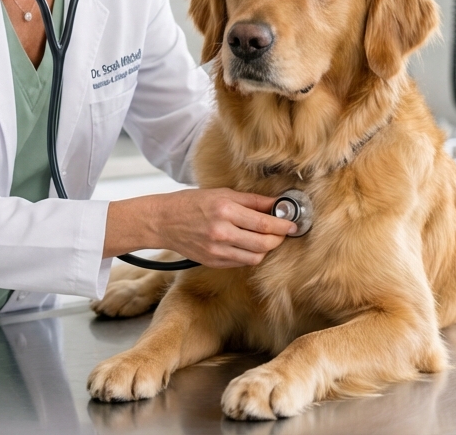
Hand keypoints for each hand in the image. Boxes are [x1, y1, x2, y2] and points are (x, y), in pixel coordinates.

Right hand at [104, 189, 295, 267]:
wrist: (162, 221)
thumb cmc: (190, 203)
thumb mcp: (220, 193)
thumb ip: (250, 201)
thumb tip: (276, 204)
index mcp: (224, 211)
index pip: (263, 223)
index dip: (282, 225)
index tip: (293, 224)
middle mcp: (221, 232)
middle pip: (263, 243)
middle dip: (278, 238)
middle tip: (283, 231)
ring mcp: (217, 250)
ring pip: (255, 256)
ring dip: (266, 249)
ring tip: (266, 238)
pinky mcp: (213, 261)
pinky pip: (241, 262)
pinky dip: (250, 255)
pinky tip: (249, 245)